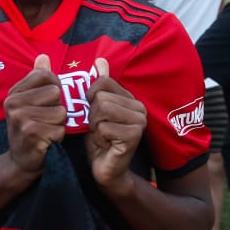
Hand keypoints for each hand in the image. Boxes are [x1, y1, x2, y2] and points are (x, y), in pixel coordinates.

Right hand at [4, 54, 66, 173]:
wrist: (22, 161)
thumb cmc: (31, 128)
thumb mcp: (31, 102)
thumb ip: (38, 79)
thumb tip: (44, 56)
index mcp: (14, 92)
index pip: (46, 75)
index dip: (55, 88)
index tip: (47, 102)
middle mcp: (13, 102)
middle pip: (56, 92)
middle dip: (58, 109)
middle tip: (45, 121)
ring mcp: (19, 118)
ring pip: (60, 112)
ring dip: (59, 125)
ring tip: (46, 131)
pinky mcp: (30, 133)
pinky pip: (59, 129)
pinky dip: (58, 137)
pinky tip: (46, 142)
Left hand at [85, 57, 145, 194]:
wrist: (105, 169)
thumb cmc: (100, 139)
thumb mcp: (95, 110)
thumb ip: (98, 86)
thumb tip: (100, 60)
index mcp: (130, 98)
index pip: (103, 81)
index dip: (90, 97)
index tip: (95, 114)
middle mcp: (139, 107)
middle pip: (101, 97)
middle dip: (92, 115)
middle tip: (99, 129)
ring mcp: (139, 121)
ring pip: (102, 109)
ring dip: (95, 126)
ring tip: (102, 136)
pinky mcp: (134, 135)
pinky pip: (104, 127)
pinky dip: (99, 138)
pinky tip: (106, 145)